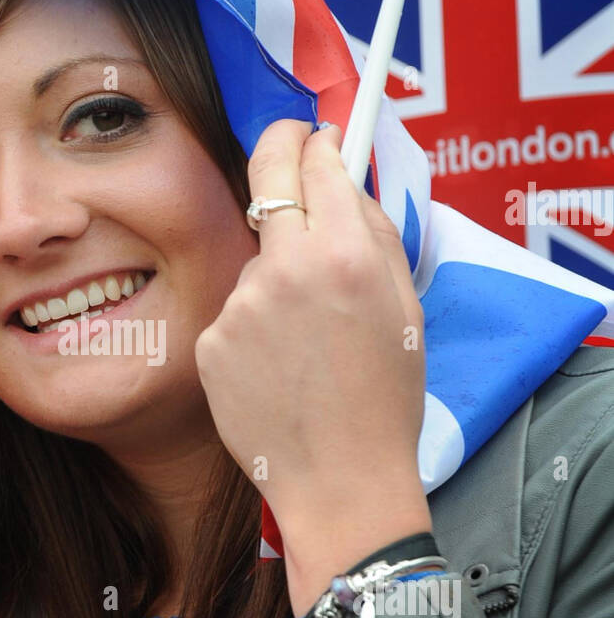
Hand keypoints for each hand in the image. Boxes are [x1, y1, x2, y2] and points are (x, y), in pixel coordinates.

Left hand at [194, 120, 431, 614]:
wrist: (340, 481)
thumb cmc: (384, 400)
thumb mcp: (405, 308)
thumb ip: (376, 233)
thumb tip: (344, 180)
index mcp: (347, 255)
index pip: (317, 160)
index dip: (315, 139)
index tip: (314, 136)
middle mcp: (286, 269)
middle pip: (267, 174)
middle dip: (278, 152)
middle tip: (287, 150)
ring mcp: (240, 304)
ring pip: (256, 258)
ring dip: (275, 274)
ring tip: (305, 340)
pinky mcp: (210, 340)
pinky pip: (235, 310)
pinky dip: (253, 325)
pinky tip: (278, 367)